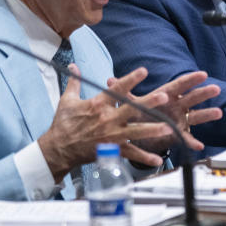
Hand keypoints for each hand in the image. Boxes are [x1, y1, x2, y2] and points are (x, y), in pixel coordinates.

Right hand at [38, 64, 171, 180]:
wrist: (58, 149)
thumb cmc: (63, 124)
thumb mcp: (67, 100)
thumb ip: (74, 82)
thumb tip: (73, 65)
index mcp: (98, 105)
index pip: (117, 89)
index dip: (131, 79)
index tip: (144, 71)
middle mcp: (107, 119)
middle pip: (131, 109)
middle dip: (149, 103)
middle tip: (164, 97)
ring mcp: (111, 135)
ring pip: (135, 132)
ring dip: (152, 130)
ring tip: (167, 127)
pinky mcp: (112, 150)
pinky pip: (131, 154)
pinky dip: (144, 158)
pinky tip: (157, 159)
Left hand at [130, 71, 221, 156]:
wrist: (143, 131)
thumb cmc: (142, 112)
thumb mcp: (133, 102)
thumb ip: (124, 92)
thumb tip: (109, 80)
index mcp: (167, 95)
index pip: (180, 85)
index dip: (191, 79)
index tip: (203, 74)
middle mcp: (177, 106)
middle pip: (192, 98)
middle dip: (203, 93)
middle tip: (215, 89)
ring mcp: (180, 119)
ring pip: (196, 116)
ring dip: (207, 114)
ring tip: (218, 112)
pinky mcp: (179, 133)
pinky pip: (187, 138)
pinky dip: (192, 142)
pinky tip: (199, 145)